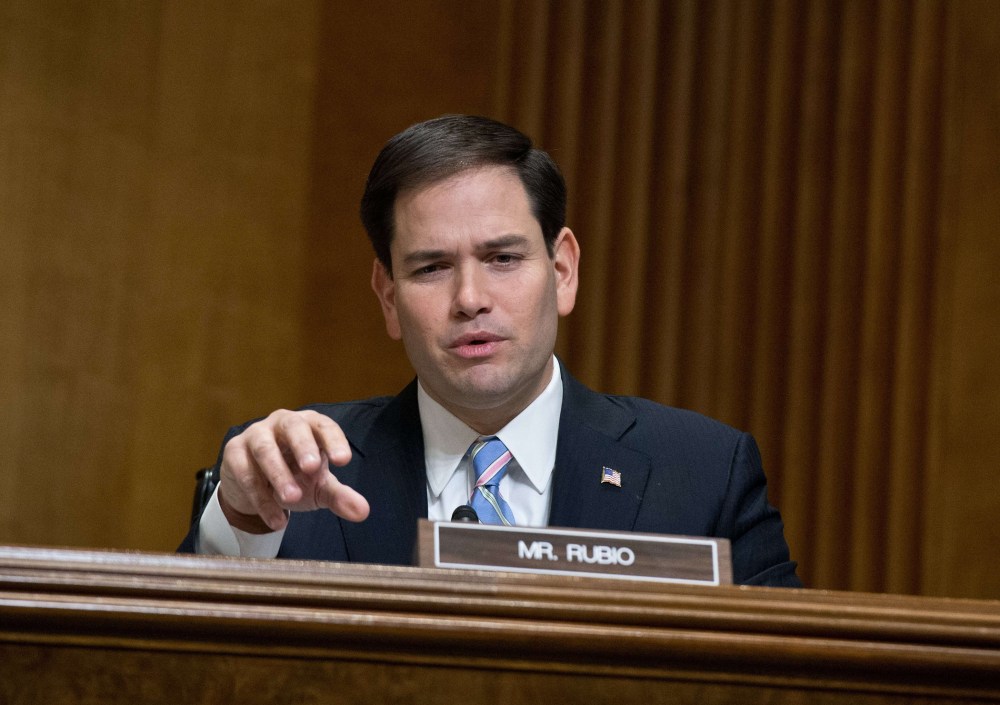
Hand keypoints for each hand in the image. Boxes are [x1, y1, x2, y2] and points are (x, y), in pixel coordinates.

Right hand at [217, 409, 370, 532]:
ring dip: (279, 474)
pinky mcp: (234, 452)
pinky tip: (277, 519)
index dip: (334, 440)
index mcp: (310, 425)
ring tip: (292, 500)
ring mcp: (256, 435)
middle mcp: (283, 423)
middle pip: (293, 427)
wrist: (254, 485)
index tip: (344, 460)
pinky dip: (262, 498)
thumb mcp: (319, 486)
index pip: (324, 426)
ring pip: (265, 450)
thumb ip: (340, 496)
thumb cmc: (295, 475)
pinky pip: (246, 473)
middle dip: (303, 446)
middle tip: (312, 468)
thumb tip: (363, 513)